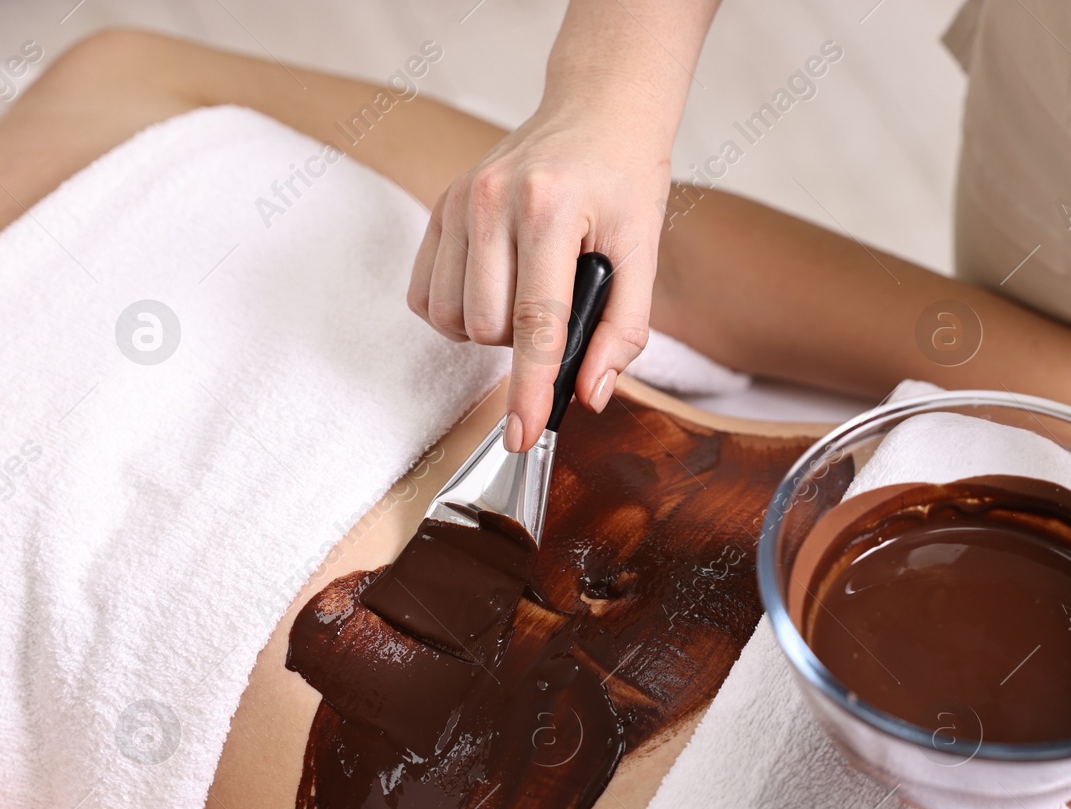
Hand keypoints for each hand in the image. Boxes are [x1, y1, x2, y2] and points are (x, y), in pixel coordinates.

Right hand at [407, 101, 670, 449]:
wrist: (597, 111)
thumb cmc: (625, 182)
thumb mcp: (645, 252)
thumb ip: (623, 331)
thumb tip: (591, 394)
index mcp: (551, 210)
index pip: (535, 324)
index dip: (530, 389)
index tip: (522, 436)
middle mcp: (493, 200)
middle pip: (488, 327)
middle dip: (522, 342)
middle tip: (558, 306)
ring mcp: (459, 199)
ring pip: (453, 317)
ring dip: (489, 328)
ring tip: (528, 292)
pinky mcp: (440, 205)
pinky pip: (426, 294)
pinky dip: (457, 312)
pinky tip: (493, 290)